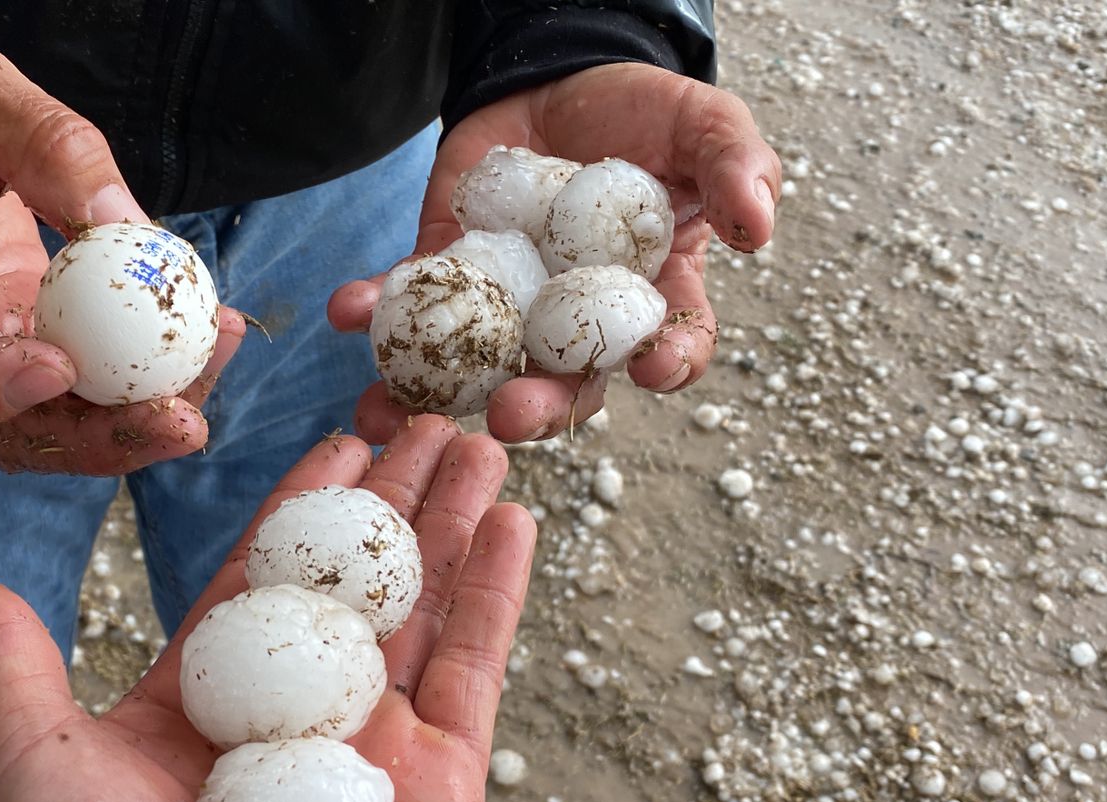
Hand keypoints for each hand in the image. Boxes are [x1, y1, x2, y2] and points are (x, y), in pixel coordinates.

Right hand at [0, 42, 244, 475]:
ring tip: (215, 357)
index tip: (59, 366)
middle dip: (96, 438)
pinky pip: (82, 388)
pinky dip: (146, 375)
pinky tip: (209, 334)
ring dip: (139, 417)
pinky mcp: (18, 348)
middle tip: (182, 419)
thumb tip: (124, 227)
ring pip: (50, 427)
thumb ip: (45, 145)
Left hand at [0, 415, 534, 801]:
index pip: (258, 582)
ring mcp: (371, 761)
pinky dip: (499, 597)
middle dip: (393, 499)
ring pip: (422, 614)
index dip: (298, 508)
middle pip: (352, 585)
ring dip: (453, 523)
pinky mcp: (440, 796)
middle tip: (428, 412)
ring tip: (480, 437)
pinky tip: (512, 521)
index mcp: (198, 715)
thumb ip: (10, 668)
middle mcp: (291, 730)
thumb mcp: (28, 767)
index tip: (339, 437)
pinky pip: (475, 678)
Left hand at [329, 62, 781, 442]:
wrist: (558, 80)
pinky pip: (411, 301)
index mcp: (651, 300)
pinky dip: (374, 308)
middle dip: (540, 407)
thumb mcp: (703, 125)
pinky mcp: (449, 273)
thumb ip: (735, 166)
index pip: (671, 350)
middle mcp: (577, 322)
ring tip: (396, 409)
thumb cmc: (644, 113)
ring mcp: (508, 306)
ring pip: (477, 367)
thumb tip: (759, 228)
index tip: (654, 370)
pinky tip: (347, 310)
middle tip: (513, 416)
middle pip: (565, 384)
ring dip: (435, 393)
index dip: (667, 365)